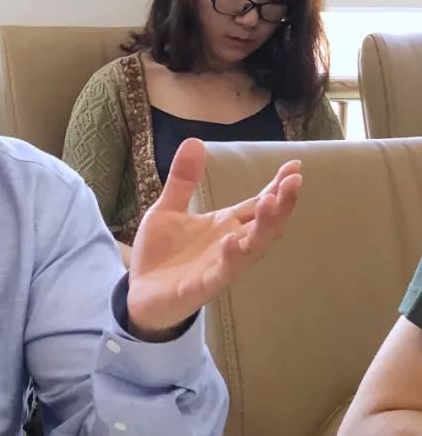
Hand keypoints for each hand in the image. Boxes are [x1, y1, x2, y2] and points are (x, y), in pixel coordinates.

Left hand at [127, 138, 301, 340]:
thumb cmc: (161, 254)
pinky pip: (222, 274)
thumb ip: (182, 180)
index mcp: (225, 225)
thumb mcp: (168, 210)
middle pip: (265, 225)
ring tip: (270, 202)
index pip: (258, 204)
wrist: (139, 294)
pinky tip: (231, 240)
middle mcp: (230, 245)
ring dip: (264, 227)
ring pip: (252, 250)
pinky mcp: (202, 287)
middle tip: (294, 181)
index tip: (295, 165)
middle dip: (282, 204)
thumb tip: (194, 140)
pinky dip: (229, 258)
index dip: (277, 186)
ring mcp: (220, 267)